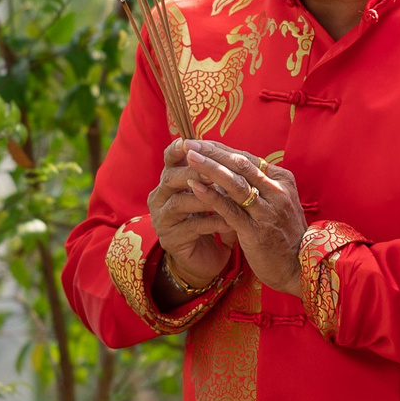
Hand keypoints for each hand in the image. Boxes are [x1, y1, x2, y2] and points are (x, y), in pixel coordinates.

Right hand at [145, 140, 237, 294]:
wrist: (206, 258)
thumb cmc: (212, 220)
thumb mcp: (214, 195)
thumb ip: (217, 177)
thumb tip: (239, 154)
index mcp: (169, 181)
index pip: (170, 159)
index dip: (178, 150)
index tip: (191, 142)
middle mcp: (160, 197)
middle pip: (171, 178)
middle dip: (194, 172)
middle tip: (215, 171)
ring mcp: (162, 219)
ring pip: (179, 203)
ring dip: (204, 198)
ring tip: (227, 197)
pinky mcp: (170, 239)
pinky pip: (191, 227)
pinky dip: (212, 223)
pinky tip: (230, 223)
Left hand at [178, 140, 311, 296]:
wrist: (299, 266)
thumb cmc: (284, 234)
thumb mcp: (277, 203)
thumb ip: (257, 185)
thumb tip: (228, 168)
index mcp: (282, 181)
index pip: (247, 158)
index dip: (221, 149)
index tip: (199, 142)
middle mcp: (277, 192)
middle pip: (240, 165)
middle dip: (213, 152)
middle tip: (188, 143)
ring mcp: (267, 211)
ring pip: (235, 183)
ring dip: (210, 168)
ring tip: (189, 157)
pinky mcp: (256, 232)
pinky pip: (230, 209)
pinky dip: (211, 196)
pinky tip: (195, 186)